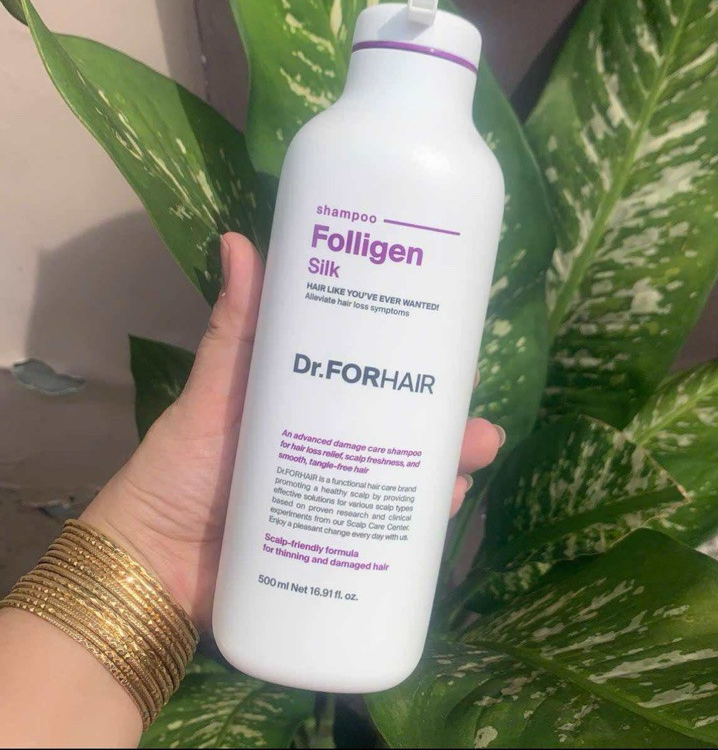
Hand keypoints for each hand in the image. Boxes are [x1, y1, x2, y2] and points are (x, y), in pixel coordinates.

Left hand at [83, 233, 504, 628]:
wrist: (154, 564)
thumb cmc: (180, 470)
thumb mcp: (213, 395)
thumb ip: (233, 330)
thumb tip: (237, 239)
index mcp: (308, 401)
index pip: (374, 371)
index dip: (418, 356)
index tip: (454, 339)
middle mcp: (332, 443)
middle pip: (403, 423)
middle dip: (448, 416)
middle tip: (475, 407)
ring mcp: (339, 494)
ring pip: (408, 472)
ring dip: (450, 462)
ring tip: (477, 454)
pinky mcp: (338, 540)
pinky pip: (393, 527)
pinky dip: (425, 517)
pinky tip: (449, 504)